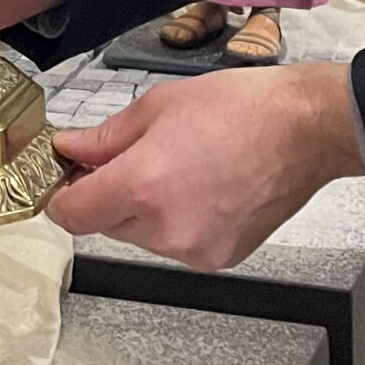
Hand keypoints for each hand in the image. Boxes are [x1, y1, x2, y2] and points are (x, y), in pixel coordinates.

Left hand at [47, 64, 364, 270]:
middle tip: (127, 158)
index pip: (72, 215)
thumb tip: (71, 149)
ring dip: (142, 208)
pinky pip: (175, 243)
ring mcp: (193, 249)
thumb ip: (106, 137)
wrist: (304, 130)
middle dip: (107, 194)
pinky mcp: (218, 258)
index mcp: (142, 186)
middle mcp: (165, 228)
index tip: (65, 178)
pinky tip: (200, 187)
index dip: (60, 196)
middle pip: (105, 225)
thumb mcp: (158, 106)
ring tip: (176, 167)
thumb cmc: (241, 108)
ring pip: (140, 235)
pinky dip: (175, 220)